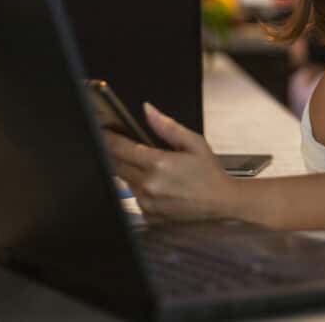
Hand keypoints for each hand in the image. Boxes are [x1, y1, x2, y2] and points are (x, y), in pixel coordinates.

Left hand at [104, 102, 232, 221]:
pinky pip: (134, 197)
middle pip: (116, 165)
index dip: (108, 137)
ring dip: (131, 172)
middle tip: (127, 147)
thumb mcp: (194, 142)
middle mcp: (148, 184)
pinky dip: (140, 188)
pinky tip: (159, 186)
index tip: (103, 131)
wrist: (221, 202)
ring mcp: (147, 203)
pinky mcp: (148, 215)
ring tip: (154, 169)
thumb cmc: (209, 172)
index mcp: (159, 163)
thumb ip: (167, 126)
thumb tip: (148, 110)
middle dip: (117, 154)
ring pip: (124, 181)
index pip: (120, 148)